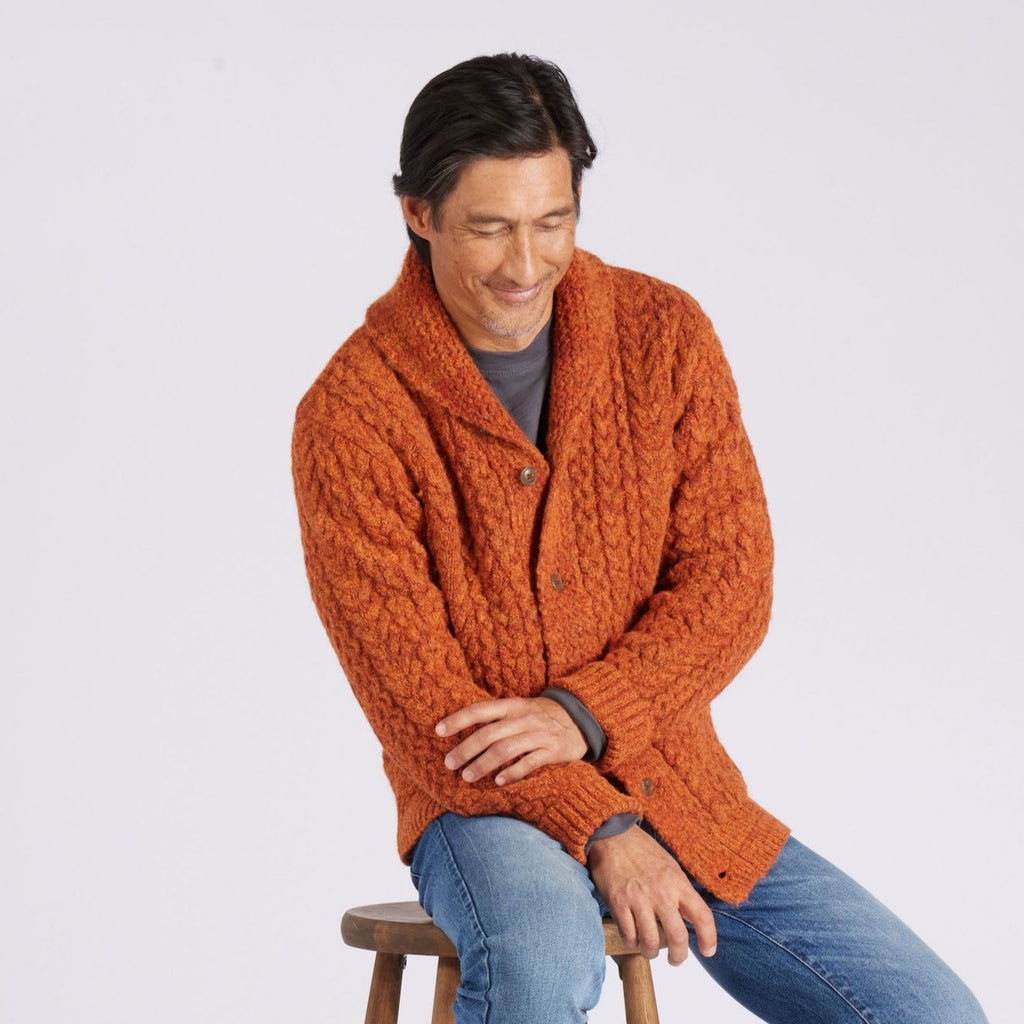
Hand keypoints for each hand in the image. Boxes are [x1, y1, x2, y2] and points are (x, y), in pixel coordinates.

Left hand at [436, 697, 587, 784]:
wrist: (581, 718)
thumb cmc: (541, 715)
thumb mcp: (519, 708)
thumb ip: (496, 718)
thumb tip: (462, 730)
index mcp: (512, 705)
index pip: (480, 710)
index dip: (458, 720)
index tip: (438, 731)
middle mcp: (524, 717)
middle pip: (488, 734)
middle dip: (465, 749)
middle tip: (449, 763)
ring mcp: (539, 734)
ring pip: (505, 749)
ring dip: (483, 764)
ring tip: (467, 776)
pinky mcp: (554, 750)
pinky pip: (530, 763)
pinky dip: (512, 773)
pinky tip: (499, 782)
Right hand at [587, 825, 716, 965]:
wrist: (612, 835)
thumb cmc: (642, 850)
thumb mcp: (670, 866)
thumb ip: (680, 891)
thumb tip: (689, 917)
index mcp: (678, 882)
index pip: (702, 916)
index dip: (709, 939)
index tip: (708, 951)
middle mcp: (661, 893)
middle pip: (678, 938)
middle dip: (679, 957)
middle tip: (676, 960)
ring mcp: (639, 899)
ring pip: (651, 942)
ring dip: (651, 952)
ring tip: (649, 949)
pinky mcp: (618, 903)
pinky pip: (628, 935)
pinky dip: (631, 943)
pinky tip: (632, 938)